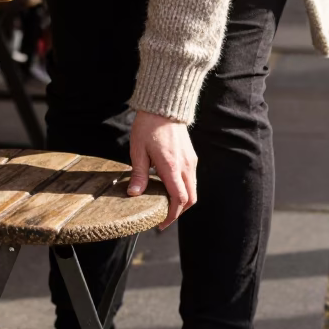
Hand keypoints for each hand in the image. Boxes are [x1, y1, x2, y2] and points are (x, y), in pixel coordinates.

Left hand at [127, 110, 196, 229]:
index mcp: (172, 166)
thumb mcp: (138, 150)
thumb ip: (138, 174)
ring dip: (182, 201)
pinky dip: (184, 189)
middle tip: (164, 218)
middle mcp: (185, 166)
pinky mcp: (191, 156)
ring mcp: (191, 161)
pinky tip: (170, 187)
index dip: (172, 215)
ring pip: (193, 189)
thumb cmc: (148, 126)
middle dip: (179, 212)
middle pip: (191, 199)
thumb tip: (134, 194)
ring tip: (166, 205)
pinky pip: (192, 179)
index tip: (161, 223)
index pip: (179, 199)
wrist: (163, 106)